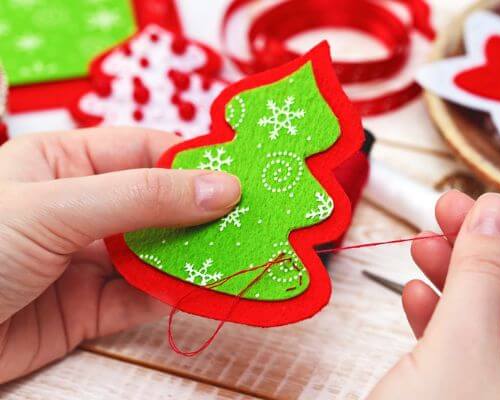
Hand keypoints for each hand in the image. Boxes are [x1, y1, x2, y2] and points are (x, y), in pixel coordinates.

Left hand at [0, 128, 239, 382]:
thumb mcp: (56, 207)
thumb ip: (142, 197)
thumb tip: (220, 186)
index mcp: (66, 163)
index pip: (146, 152)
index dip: (195, 161)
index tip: (243, 176)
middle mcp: (82, 208)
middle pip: (159, 205)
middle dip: (203, 214)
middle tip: (254, 222)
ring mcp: (87, 260)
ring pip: (157, 253)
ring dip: (195, 258)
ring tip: (239, 258)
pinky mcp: (89, 309)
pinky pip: (143, 297)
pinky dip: (173, 296)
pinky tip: (200, 292)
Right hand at [369, 191, 499, 398]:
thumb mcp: (461, 349)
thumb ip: (480, 275)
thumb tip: (492, 216)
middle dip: (486, 255)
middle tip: (451, 216)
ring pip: (494, 324)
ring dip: (456, 281)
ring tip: (423, 246)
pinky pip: (467, 351)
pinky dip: (440, 319)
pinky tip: (417, 294)